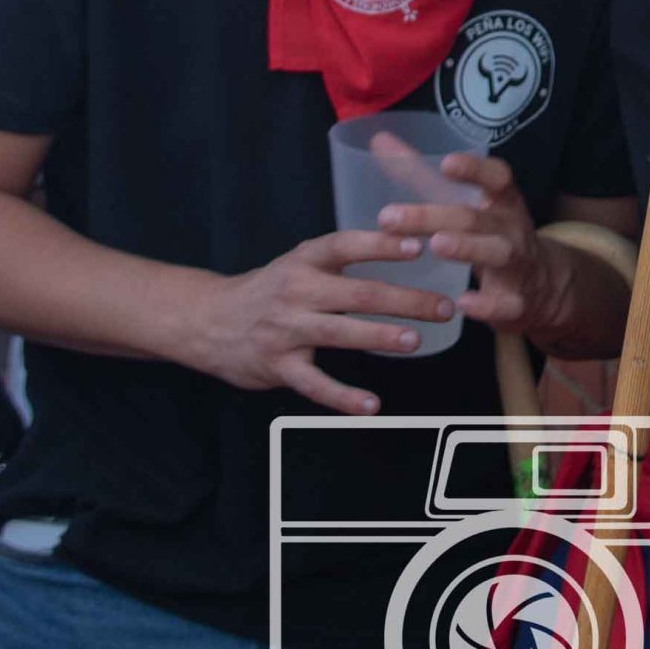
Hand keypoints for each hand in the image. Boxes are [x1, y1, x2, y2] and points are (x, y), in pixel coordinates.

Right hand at [175, 231, 460, 414]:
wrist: (207, 320)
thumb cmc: (268, 290)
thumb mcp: (299, 263)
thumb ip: (342, 259)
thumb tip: (403, 243)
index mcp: (305, 261)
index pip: (346, 246)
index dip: (381, 244)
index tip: (417, 245)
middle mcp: (296, 291)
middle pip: (356, 293)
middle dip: (404, 300)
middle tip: (442, 307)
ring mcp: (286, 329)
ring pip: (340, 333)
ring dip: (380, 337)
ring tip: (413, 341)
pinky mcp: (278, 366)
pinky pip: (315, 384)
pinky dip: (343, 397)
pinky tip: (370, 405)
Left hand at [377, 153, 575, 344]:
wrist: (544, 286)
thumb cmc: (491, 235)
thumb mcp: (465, 204)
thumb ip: (421, 175)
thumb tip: (378, 140)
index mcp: (501, 201)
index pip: (497, 177)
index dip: (474, 169)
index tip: (446, 163)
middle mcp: (511, 228)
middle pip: (476, 217)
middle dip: (434, 216)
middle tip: (389, 217)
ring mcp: (518, 264)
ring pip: (498, 252)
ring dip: (468, 248)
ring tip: (436, 244)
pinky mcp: (516, 302)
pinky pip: (506, 303)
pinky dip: (486, 304)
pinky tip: (461, 303)